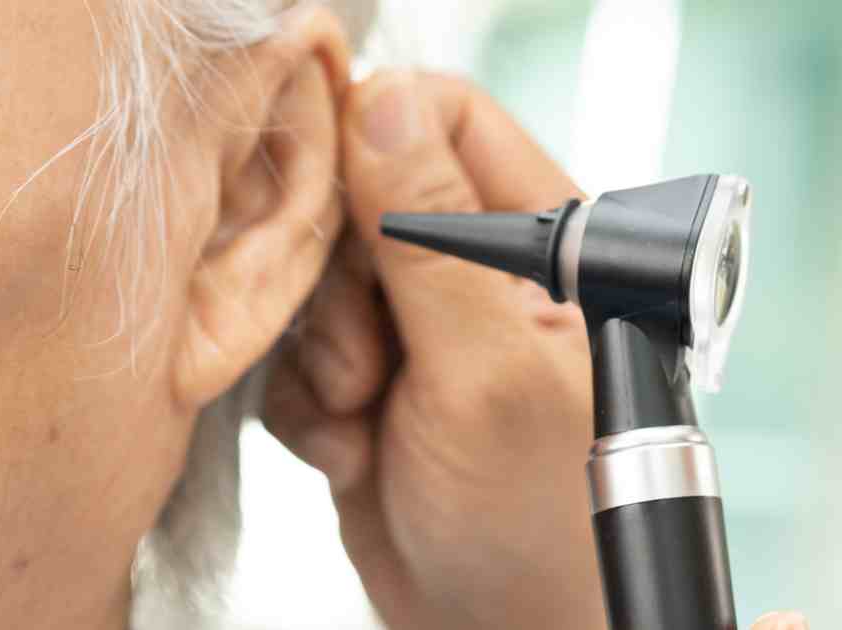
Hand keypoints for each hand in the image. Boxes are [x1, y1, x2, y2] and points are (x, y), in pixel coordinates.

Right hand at [263, 70, 807, 629]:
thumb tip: (382, 106)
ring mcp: (420, 331)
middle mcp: (480, 273)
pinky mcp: (368, 387)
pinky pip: (297, 355)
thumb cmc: (540, 519)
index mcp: (544, 242)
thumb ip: (433, 239)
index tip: (331, 199)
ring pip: (317, 279)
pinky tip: (353, 453)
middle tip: (368, 360)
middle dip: (342, 280)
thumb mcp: (488, 372)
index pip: (448, 119)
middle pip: (361, 195)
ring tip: (368, 418)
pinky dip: (309, 407)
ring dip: (324, 355)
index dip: (377, 137)